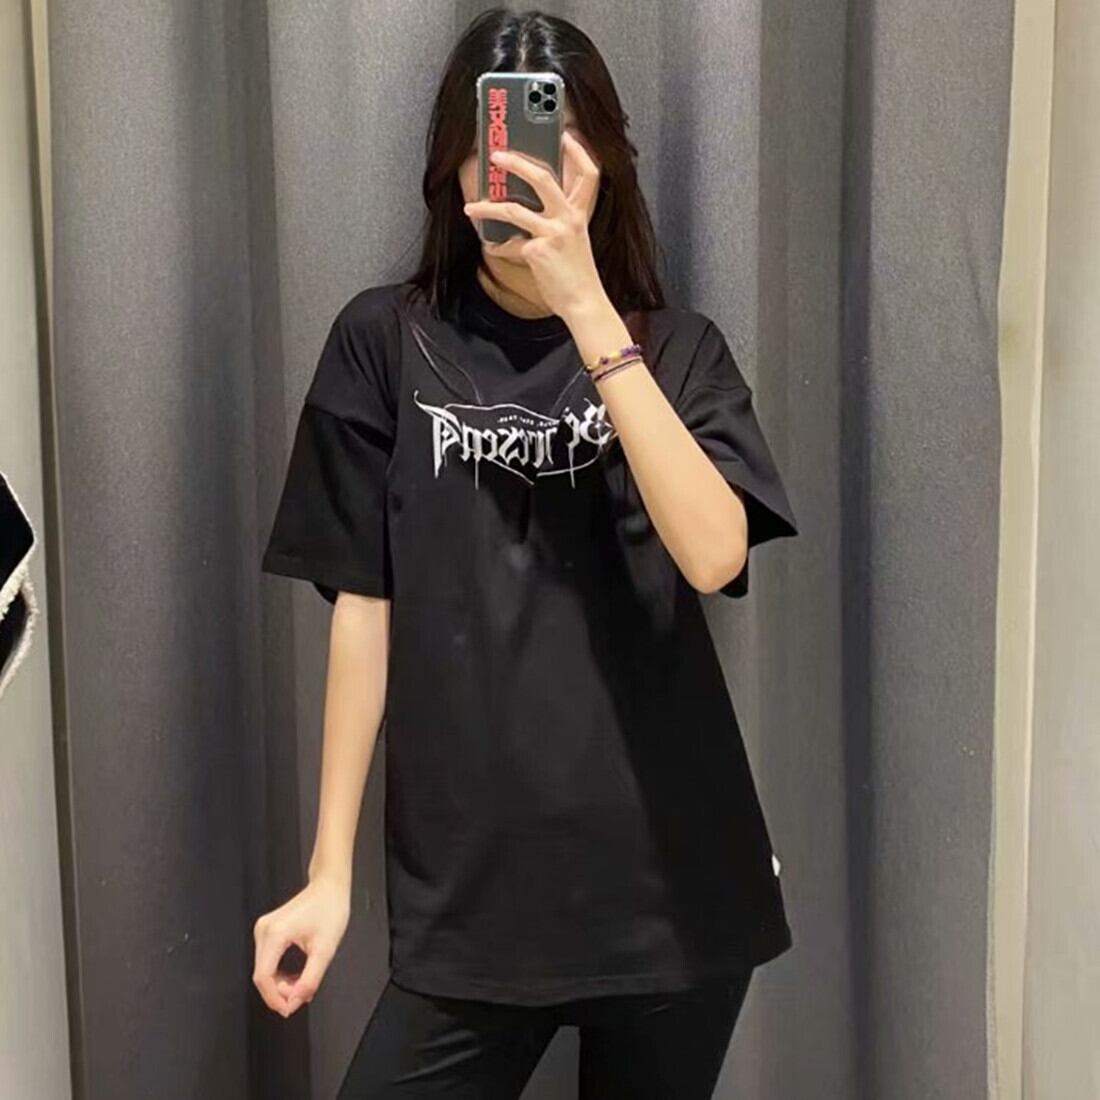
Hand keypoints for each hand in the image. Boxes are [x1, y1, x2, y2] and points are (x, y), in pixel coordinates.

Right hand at [252, 873, 349, 1016]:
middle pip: (261, 975)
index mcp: (275, 933)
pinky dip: (279, 973)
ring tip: (302, 986)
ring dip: (280, 984)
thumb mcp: (325, 949)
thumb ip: (310, 979)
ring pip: (263, 969)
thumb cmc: (330, 909)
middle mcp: (264, 930)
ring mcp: (264, 929)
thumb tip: (296, 1000)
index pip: (263, 977)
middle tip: (300, 998)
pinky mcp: (268, 930)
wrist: (329, 887)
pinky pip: (267, 960)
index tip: (289, 1009)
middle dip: (279, 993)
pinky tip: (295, 977)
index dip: (274, 999)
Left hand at [462, 131, 606, 321]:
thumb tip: (521, 207)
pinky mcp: (539, 252)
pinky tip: (492, 248)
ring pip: (514, 210)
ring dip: (487, 208)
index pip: (588, 175)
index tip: (565, 135)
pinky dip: (499, 247)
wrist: (583, 303)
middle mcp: (569, 219)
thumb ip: (556, 221)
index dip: (578, 152)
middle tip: (496, 156)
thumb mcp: (573, 241)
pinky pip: (510, 245)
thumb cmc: (576, 274)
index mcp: (579, 214)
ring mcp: (554, 233)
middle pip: (543, 178)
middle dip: (517, 163)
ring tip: (471, 207)